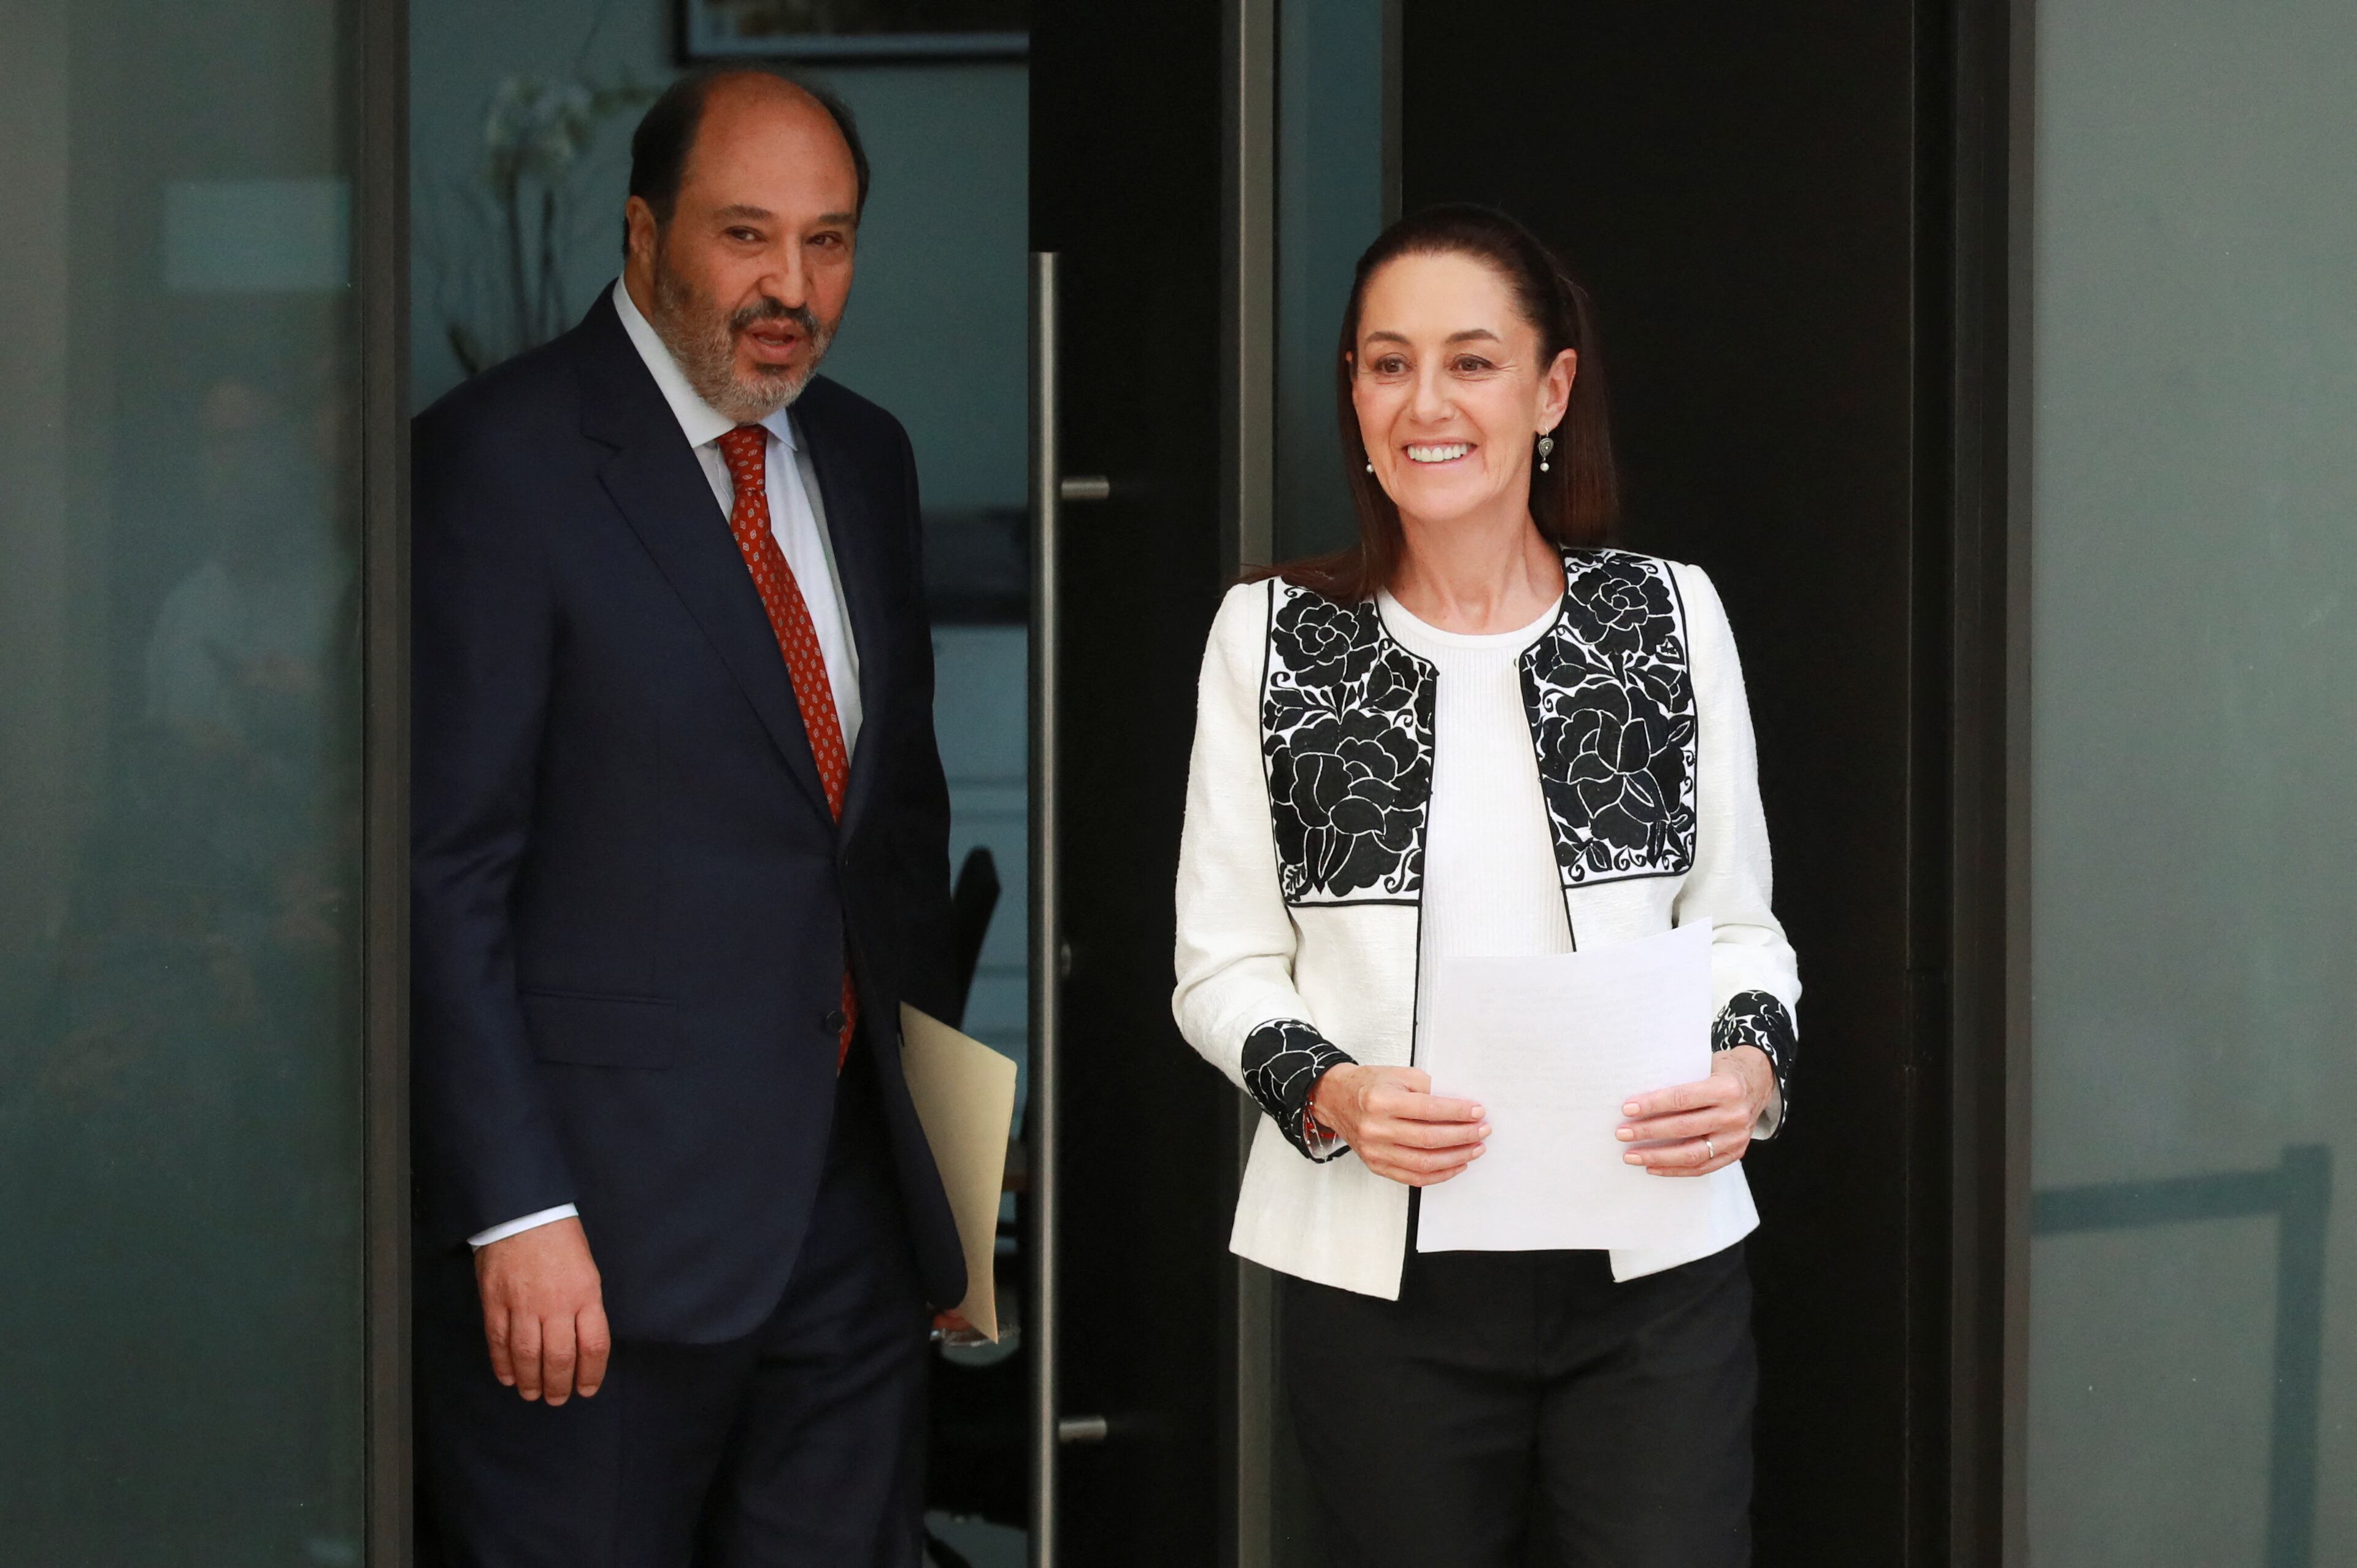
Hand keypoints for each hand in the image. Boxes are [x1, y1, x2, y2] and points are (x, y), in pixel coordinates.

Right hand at [474, 1217, 610, 1404]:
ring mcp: (523, 1305)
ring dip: (530, 1381)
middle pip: (559, 1357)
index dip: (591, 1373)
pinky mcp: (495, 1302)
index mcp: (585, 1294)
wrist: (524, 1212)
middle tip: (557, 1399)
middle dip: (559, 1385)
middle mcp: (555, 1304)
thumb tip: (581, 1340)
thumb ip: (584, 1304)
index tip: (587, 1389)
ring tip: (533, 1394)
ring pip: (527, 1355)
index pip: (593, 1345)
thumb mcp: (587, 1269)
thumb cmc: (561, 1238)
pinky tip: (508, 1377)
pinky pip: (499, 1341)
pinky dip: (502, 1364)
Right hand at [1308, 1064, 1489, 1186]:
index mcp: (1381, 1100)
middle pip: (1429, 1139)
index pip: (1428, 1109)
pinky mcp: (1376, 1165)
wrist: (1335, 1099)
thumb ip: (1427, 1089)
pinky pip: (1413, 1177)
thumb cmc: (1369, 1085)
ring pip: (1424, 1163)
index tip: (1478, 1111)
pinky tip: (1456, 1165)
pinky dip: (1439, 1174)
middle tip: (1483, 1130)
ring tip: (1475, 1149)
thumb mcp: (1398, 1074)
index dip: (1458, 1112)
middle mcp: (1375, 1128)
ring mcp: (1375, 1150)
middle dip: (1463, 1136)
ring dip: (1456, 1157)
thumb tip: (1460, 1108)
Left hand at [1616, 1046, 1775, 1176]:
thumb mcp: (1705, 1064)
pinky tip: (1652, 1167)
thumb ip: (1680, 1077)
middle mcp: (1734, 1114)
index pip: (1683, 1099)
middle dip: (1648, 1132)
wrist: (1758, 1081)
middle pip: (1684, 1128)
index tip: (1627, 1109)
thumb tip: (1638, 1095)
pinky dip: (1675, 1170)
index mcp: (1726, 1088)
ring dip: (1658, 1156)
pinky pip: (1702, 1167)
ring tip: (1631, 1156)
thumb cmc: (1722, 1069)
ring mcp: (1737, 1137)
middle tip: (1622, 1133)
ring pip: (1692, 1153)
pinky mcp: (1736, 1152)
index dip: (1653, 1105)